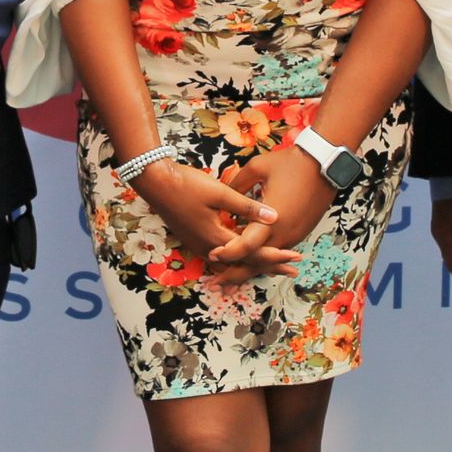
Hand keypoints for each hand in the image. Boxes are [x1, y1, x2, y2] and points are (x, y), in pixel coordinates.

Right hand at [131, 161, 290, 277]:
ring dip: (254, 262)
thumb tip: (274, 217)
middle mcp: (209, 248)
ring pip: (233, 261)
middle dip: (269, 264)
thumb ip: (246, 206)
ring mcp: (200, 246)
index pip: (253, 253)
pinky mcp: (195, 240)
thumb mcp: (219, 192)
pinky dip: (238, 257)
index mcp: (217, 238)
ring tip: (274, 264)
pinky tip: (245, 253)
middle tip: (292, 269)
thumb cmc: (186, 184)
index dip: (276, 256)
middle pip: (244, 262)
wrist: (155, 183)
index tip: (295, 257)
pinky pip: (222, 256)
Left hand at [208, 147, 335, 285]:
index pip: (246, 246)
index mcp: (272, 219)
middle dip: (235, 274)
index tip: (211, 255)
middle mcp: (284, 234)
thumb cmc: (291, 163)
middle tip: (215, 284)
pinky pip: (277, 251)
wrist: (325, 165)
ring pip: (268, 261)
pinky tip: (249, 263)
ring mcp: (293, 236)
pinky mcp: (299, 234)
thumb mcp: (258, 168)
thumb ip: (237, 184)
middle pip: (257, 263)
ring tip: (227, 278)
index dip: (228, 253)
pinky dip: (262, 259)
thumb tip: (221, 193)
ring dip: (248, 268)